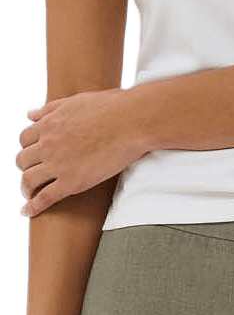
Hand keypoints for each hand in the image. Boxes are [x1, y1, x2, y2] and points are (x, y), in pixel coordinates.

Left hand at [13, 89, 138, 218]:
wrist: (130, 122)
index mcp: (49, 124)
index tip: (34, 156)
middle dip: (25, 169)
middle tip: (33, 177)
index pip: (25, 139)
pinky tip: (27, 213)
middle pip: (22, 160)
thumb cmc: (110, 108)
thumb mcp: (74, 101)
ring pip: (28, 180)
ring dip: (26, 189)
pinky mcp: (71, 183)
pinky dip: (32, 207)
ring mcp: (58, 164)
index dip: (27, 149)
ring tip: (29, 196)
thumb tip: (30, 115)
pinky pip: (44, 198)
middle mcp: (48, 144)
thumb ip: (50, 109)